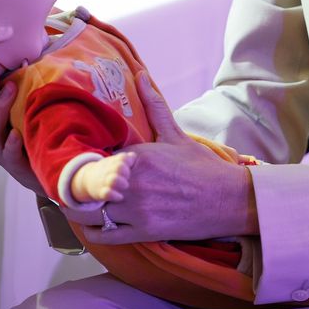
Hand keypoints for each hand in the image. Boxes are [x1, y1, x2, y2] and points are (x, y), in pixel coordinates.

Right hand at [0, 67, 41, 192]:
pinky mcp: (13, 163)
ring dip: (0, 107)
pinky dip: (11, 144)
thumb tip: (14, 52)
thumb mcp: (13, 104)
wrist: (41, 167)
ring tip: (11, 88)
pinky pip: (8, 154)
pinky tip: (16, 135)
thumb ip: (9, 82)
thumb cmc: (26, 130)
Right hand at [71, 151, 136, 203]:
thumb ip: (128, 158)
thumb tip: (133, 156)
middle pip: (119, 167)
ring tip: (125, 186)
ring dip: (121, 183)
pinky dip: (115, 196)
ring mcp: (104, 181)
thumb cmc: (109, 170)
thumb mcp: (116, 161)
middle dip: (126, 173)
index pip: (123, 158)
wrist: (87, 179)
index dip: (129, 162)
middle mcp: (109, 171)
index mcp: (114, 162)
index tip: (130, 167)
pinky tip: (120, 197)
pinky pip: (107, 194)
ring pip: (113, 180)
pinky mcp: (101, 193)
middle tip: (127, 178)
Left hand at [81, 72, 258, 245]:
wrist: (226, 199)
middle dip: (83, 182)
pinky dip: (93, 229)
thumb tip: (140, 75)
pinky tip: (95, 221)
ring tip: (86, 200)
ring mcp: (136, 209)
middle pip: (89, 184)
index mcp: (139, 156)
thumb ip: (153, 105)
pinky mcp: (141, 231)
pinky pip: (103, 234)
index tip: (90, 157)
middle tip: (82, 180)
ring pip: (90, 211)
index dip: (92, 158)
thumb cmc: (201, 166)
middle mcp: (133, 183)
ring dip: (84, 206)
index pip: (98, 156)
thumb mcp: (175, 134)